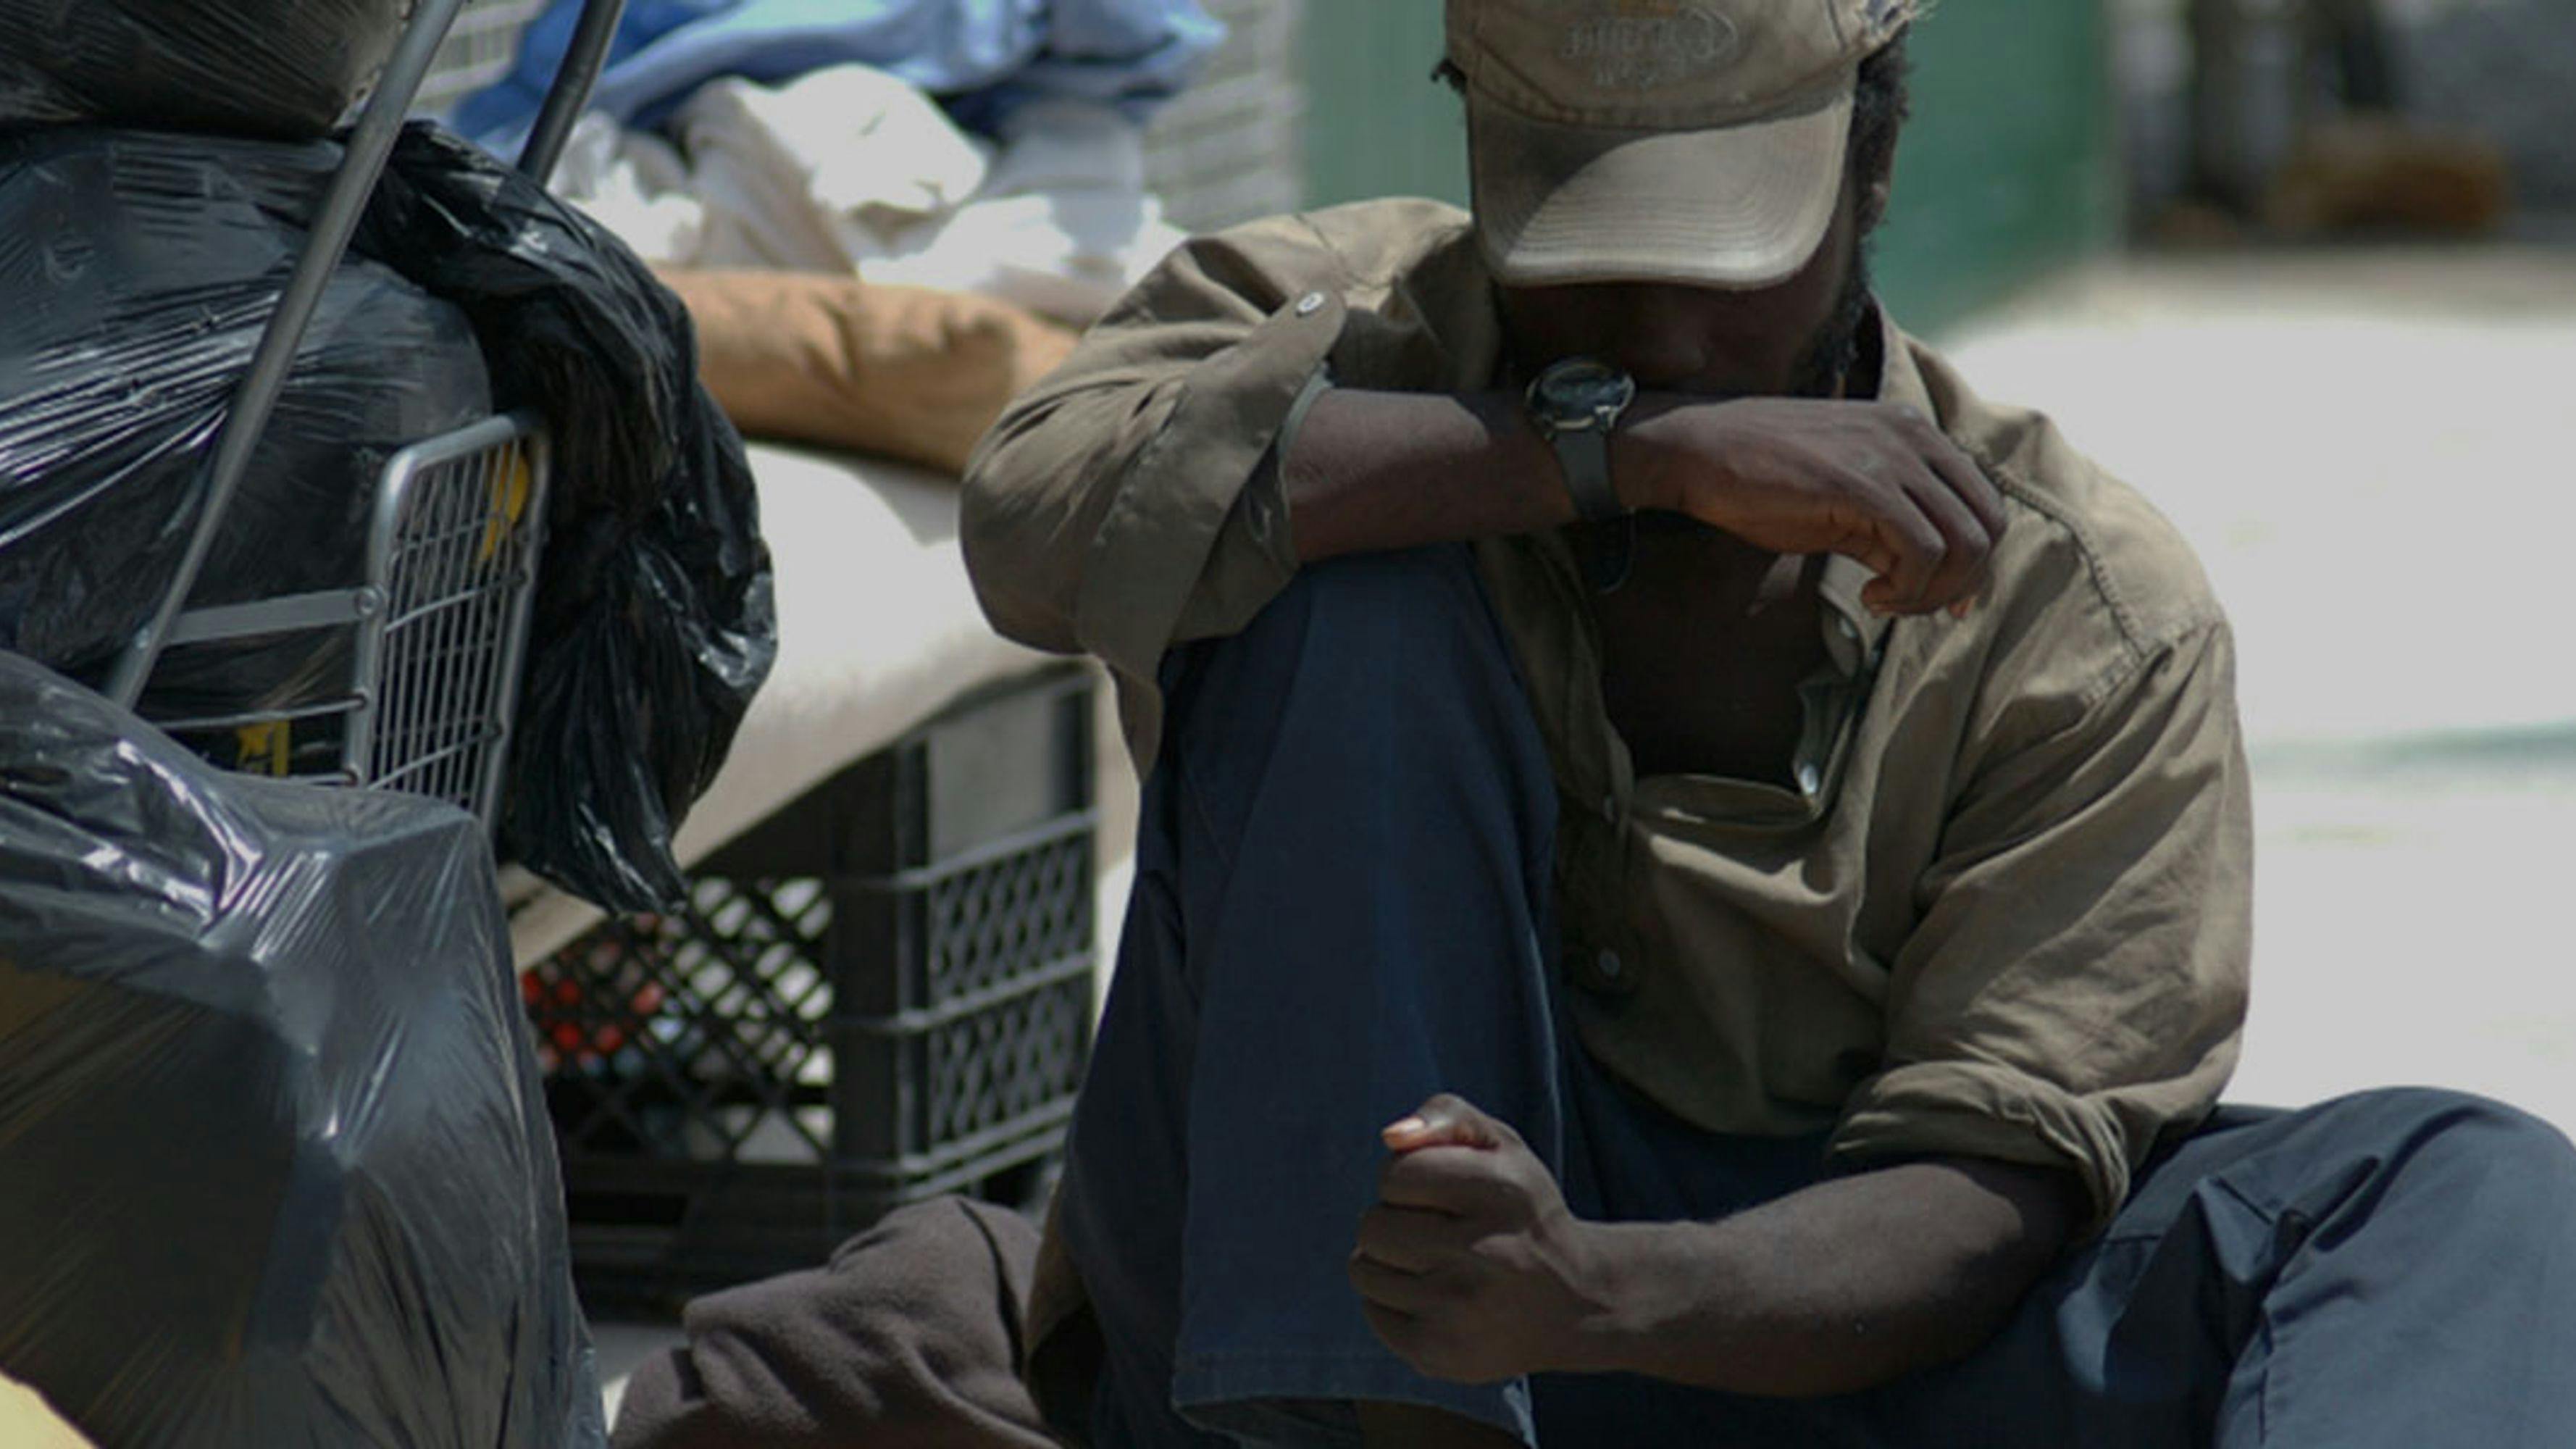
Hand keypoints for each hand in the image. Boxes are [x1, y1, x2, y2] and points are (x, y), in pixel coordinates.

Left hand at [1347, 1094, 1619, 1384]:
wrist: (1574, 1302)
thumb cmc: (1521, 1211)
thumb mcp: (1502, 1145)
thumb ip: (1447, 1115)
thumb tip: (1392, 1136)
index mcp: (1502, 1192)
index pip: (1397, 1175)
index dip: (1407, 1178)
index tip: (1440, 1192)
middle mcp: (1486, 1255)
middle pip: (1372, 1225)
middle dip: (1394, 1220)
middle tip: (1437, 1229)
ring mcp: (1460, 1312)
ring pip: (1362, 1270)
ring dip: (1389, 1261)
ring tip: (1435, 1263)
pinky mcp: (1440, 1354)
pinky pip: (1371, 1311)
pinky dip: (1391, 1300)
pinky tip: (1434, 1296)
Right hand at [1619, 396, 2006, 616]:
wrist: (1698, 452)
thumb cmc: (1760, 478)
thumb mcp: (1843, 496)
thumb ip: (1893, 527)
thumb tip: (1932, 579)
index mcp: (1915, 431)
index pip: (1982, 501)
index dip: (1974, 561)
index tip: (1941, 599)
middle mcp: (1915, 435)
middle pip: (1987, 524)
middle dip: (1960, 582)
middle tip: (1910, 607)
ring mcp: (1892, 456)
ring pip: (1964, 541)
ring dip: (1931, 592)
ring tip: (1886, 603)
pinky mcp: (1865, 485)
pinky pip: (1923, 551)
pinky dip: (1906, 589)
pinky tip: (1869, 597)